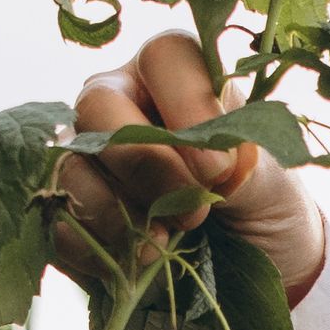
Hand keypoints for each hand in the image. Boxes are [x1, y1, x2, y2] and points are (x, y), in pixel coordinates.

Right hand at [53, 28, 329, 307]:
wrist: (247, 272)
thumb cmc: (263, 210)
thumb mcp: (273, 186)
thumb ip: (244, 164)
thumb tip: (207, 160)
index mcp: (178, 78)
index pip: (165, 56)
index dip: (188, 103)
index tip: (219, 168)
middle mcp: (123, 103)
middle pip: (98, 104)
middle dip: (144, 163)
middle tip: (193, 213)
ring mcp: (87, 155)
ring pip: (71, 166)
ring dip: (118, 214)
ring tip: (164, 242)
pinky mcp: (67, 210)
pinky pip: (57, 221)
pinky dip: (95, 250)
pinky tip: (135, 263)